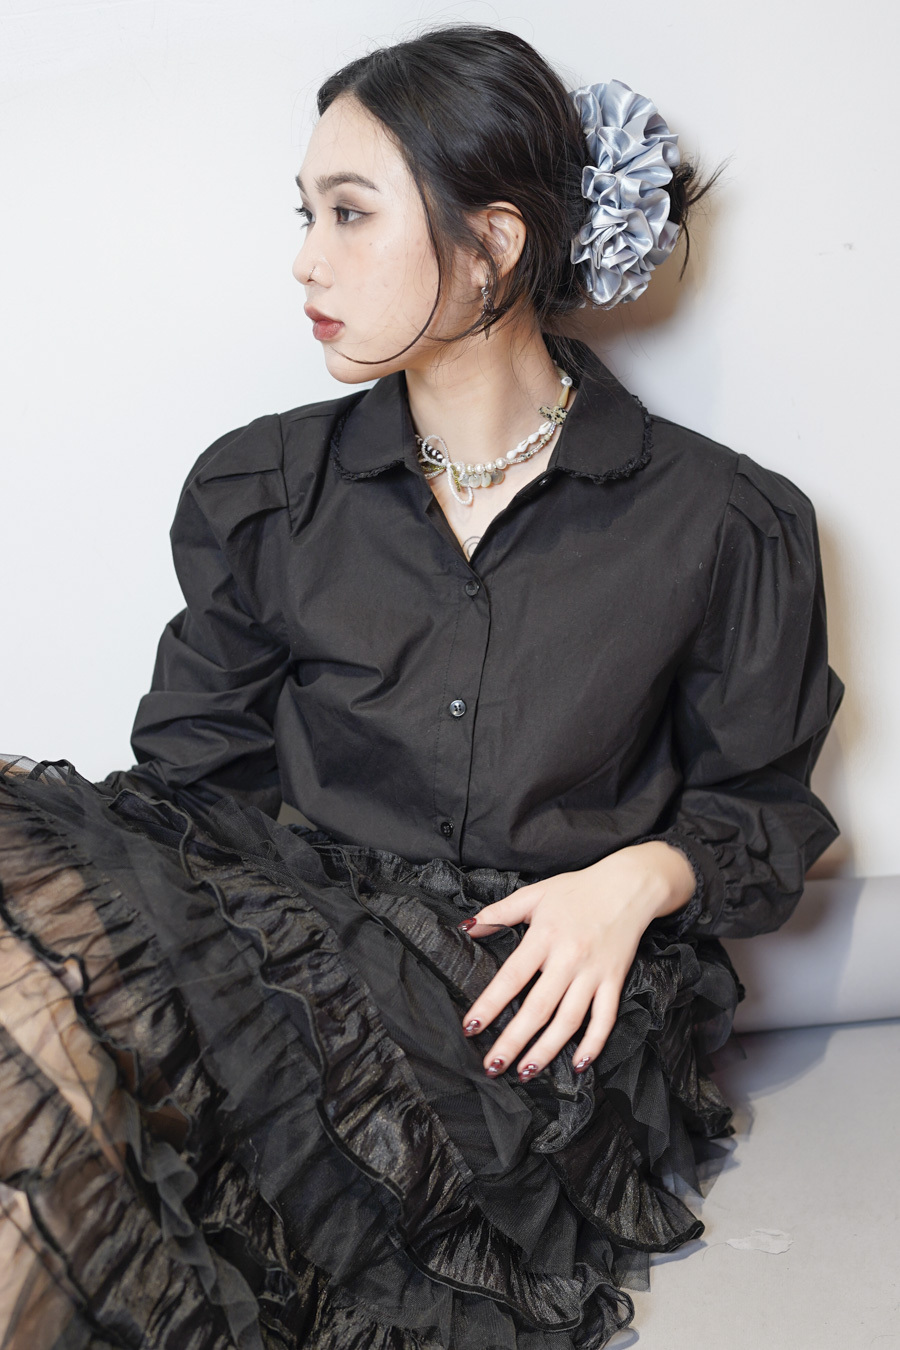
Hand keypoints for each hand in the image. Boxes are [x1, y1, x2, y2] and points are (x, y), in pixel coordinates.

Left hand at [457, 841, 694, 1081]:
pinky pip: (605, 1018)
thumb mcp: (535, 894)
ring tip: (525, 1072)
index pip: (512, 976)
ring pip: (569, 1020)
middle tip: (492, 1065)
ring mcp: (594, 972)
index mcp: (545, 936)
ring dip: (547, 1050)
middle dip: (513, 1040)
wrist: (628, 886)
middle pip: (538, 1007)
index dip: (490, 1004)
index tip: (470, 1027)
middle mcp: (569, 958)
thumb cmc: (577, 890)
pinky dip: (594, 1043)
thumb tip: (465, 928)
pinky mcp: (615, 981)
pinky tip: (579, 1065)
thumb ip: (498, 913)